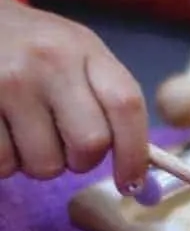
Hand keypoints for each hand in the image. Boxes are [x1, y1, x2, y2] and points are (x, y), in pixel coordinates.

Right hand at [0, 0, 147, 189]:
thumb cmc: (33, 48)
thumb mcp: (75, 53)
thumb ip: (106, 99)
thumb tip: (135, 170)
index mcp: (83, 48)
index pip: (126, 105)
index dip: (134, 153)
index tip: (131, 183)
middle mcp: (49, 62)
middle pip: (89, 144)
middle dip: (80, 160)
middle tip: (64, 145)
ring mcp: (10, 83)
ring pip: (45, 165)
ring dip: (39, 163)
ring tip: (25, 132)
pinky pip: (4, 164)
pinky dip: (6, 161)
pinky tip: (2, 132)